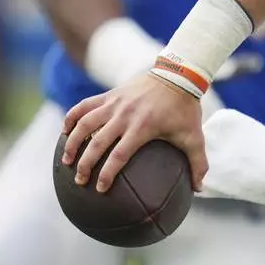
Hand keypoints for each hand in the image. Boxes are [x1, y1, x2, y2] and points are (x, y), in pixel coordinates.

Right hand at [61, 73, 205, 192]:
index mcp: (142, 127)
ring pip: (84, 124)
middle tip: (79, 180)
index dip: (107, 174)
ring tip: (66, 161)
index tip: (100, 189)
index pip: (118, 155)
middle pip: (97, 143)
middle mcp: (124, 116)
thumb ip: (198, 163)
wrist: (178, 75)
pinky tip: (65, 131)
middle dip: (85, 165)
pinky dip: (71, 117)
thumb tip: (199, 189)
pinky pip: (84, 106)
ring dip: (72, 142)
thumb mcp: (194, 136)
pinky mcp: (109, 95)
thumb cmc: (185, 109)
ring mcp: (114, 104)